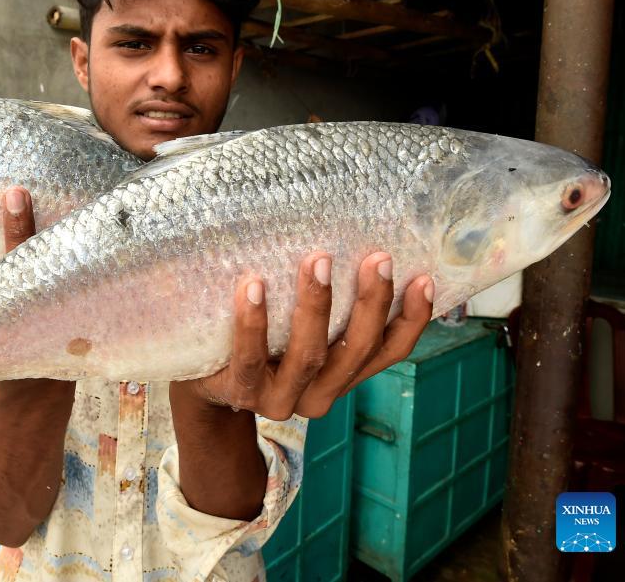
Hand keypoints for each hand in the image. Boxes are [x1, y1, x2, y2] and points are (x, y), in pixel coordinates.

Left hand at [173, 251, 434, 420]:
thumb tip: (357, 227)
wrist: (200, 381)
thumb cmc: (260, 337)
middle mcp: (318, 392)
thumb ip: (331, 300)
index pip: (389, 351)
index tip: (424, 277)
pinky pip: (249, 357)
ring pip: (308, 355)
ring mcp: (278, 397)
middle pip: (355, 350)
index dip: (412, 320)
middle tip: (378, 258)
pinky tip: (253, 285)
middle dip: (371, 304)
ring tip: (319, 259)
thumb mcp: (299, 322)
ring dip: (317, 305)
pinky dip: (254, 322)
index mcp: (342, 374)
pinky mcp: (237, 390)